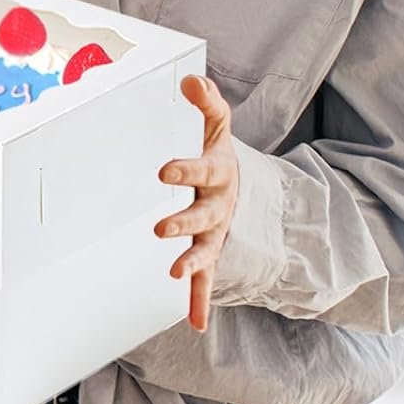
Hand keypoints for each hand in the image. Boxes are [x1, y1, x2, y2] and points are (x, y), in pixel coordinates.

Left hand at [156, 75, 239, 332]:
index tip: (162, 170)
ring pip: (206, 251)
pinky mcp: (210, 251)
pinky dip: (201, 301)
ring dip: (193, 263)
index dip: (184, 169)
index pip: (201, 170)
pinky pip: (208, 280)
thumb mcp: (216, 123)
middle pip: (203, 217)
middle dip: (185, 223)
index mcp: (218, 174)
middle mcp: (220, 207)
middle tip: (161, 228)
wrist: (241, 185)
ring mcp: (217, 232)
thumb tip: (192, 80)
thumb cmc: (217, 151)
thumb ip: (207, 102)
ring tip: (175, 273)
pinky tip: (196, 323)